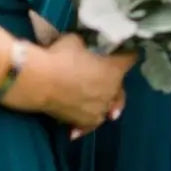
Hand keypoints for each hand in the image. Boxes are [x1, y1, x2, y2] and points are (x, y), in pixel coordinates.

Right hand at [1, 34, 134, 131]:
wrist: (39, 81)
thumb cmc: (59, 56)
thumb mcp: (76, 41)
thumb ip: (86, 47)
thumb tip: (84, 49)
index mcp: (115, 68)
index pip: (130, 59)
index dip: (128, 55)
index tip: (127, 53)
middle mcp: (112, 90)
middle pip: (120, 86)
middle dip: (115, 80)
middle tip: (107, 77)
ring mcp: (100, 108)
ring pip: (109, 106)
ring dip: (105, 103)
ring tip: (99, 104)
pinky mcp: (85, 121)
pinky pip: (91, 124)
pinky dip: (85, 125)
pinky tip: (78, 129)